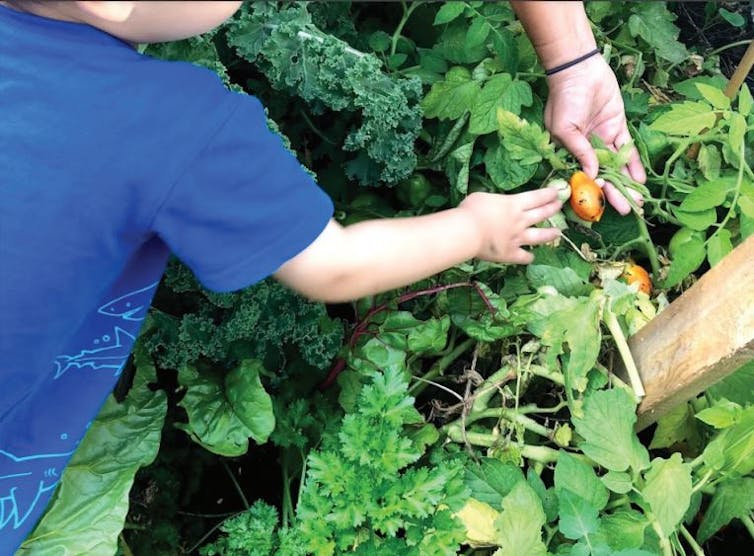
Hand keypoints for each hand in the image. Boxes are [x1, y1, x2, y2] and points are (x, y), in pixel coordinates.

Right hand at [459, 188, 562, 264]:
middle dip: (552, 209)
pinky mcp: (510, 254)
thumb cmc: (471, 211)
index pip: (537, 197)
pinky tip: (531, 257)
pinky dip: (528, 257)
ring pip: (539, 236)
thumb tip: (494, 204)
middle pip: (541, 214)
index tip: (557, 193)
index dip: (548, 195)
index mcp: (514, 204)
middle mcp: (520, 220)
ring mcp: (517, 238)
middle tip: (559, 206)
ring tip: (558, 232)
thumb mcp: (482, 197)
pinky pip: (523, 257)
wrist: (467, 232)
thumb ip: (494, 201)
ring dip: (549, 234)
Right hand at [545, 55, 645, 214]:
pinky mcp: (617, 127)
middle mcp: (587, 148)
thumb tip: (592, 174)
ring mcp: (603, 138)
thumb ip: (579, 151)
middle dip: (615, 194)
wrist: (579, 69)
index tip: (602, 208)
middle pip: (603, 176)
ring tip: (637, 201)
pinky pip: (627, 149)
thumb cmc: (564, 99)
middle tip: (627, 211)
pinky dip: (634, 164)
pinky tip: (640, 180)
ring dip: (627, 183)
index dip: (593, 192)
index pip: (582, 177)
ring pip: (617, 166)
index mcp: (569, 151)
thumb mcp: (564, 128)